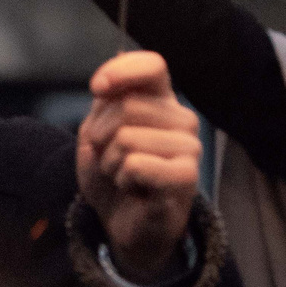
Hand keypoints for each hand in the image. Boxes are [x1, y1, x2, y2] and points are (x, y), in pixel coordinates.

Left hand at [77, 50, 203, 284]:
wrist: (120, 222)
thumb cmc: (112, 172)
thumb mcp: (97, 130)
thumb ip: (105, 100)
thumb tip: (113, 70)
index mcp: (161, 100)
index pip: (152, 65)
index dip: (120, 72)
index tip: (98, 89)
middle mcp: (181, 119)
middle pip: (127, 105)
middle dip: (102, 135)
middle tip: (111, 157)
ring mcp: (189, 148)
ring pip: (128, 138)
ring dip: (110, 162)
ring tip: (123, 175)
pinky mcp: (186, 177)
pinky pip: (137, 165)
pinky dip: (122, 179)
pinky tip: (135, 189)